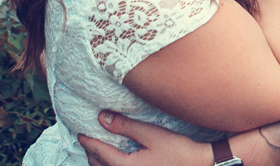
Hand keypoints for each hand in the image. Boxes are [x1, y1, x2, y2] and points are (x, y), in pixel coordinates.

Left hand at [78, 111, 212, 165]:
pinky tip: (115, 159)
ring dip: (99, 162)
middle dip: (91, 153)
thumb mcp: (151, 134)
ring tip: (97, 150)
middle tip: (86, 139)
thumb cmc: (178, 150)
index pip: (100, 153)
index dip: (88, 141)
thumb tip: (102, 118)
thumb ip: (125, 126)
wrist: (199, 165)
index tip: (80, 132)